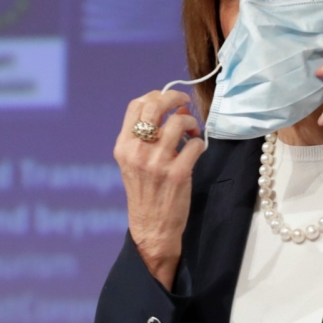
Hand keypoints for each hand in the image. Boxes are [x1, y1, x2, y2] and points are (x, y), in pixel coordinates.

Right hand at [114, 90, 205, 289]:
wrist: (151, 227)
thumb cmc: (145, 192)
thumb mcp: (135, 162)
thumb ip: (147, 136)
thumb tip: (175, 109)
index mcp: (123, 146)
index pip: (136, 105)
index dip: (156, 95)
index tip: (169, 99)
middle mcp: (137, 152)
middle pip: (155, 106)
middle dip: (174, 97)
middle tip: (184, 102)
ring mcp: (157, 163)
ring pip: (178, 122)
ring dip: (190, 122)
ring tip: (191, 131)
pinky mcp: (178, 173)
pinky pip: (194, 144)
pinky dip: (199, 143)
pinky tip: (195, 150)